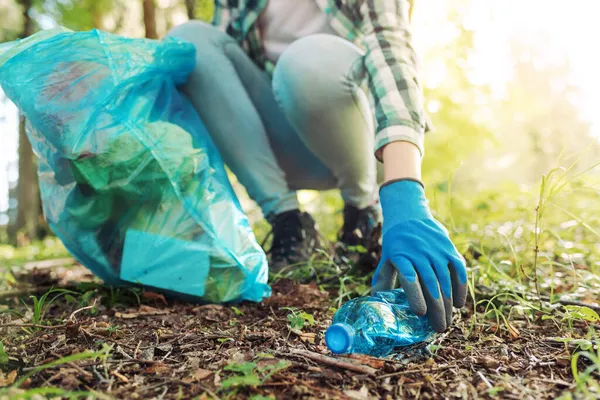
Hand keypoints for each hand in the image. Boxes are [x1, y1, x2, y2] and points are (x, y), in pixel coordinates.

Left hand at [372, 180, 466, 331]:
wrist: (409, 214)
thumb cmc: (396, 243)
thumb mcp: (386, 259)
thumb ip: (383, 280)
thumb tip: (375, 302)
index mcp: (400, 256)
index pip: (409, 277)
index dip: (416, 295)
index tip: (421, 313)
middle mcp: (418, 252)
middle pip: (430, 283)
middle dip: (436, 309)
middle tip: (438, 328)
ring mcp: (435, 249)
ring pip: (445, 279)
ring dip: (448, 303)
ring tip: (447, 322)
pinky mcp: (448, 247)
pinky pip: (458, 269)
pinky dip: (460, 287)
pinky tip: (458, 304)